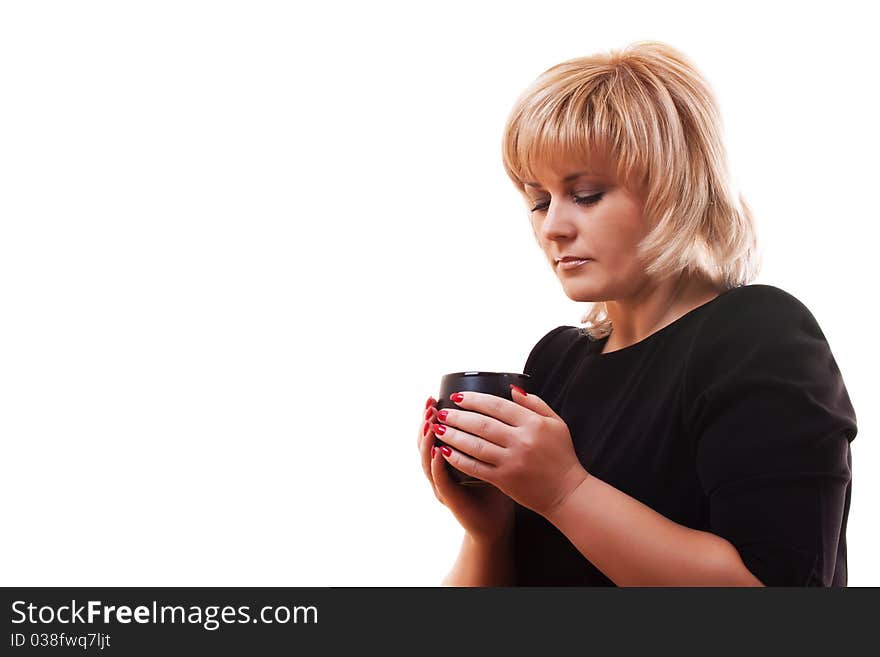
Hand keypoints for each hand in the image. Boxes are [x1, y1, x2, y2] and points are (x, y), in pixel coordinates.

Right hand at [417, 396, 513, 542]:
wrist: (495, 523)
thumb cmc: (496, 489)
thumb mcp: (493, 457)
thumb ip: (493, 435)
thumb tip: (502, 405)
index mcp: (451, 457)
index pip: (437, 431)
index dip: (434, 414)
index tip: (437, 396)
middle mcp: (441, 469)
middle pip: (426, 441)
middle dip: (426, 421)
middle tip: (430, 404)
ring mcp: (441, 483)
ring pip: (427, 459)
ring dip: (427, 440)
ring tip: (430, 423)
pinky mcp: (448, 497)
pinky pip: (439, 479)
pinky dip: (437, 465)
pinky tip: (438, 451)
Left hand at [432, 387, 588, 517]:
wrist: (567, 492)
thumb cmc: (562, 456)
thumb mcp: (556, 424)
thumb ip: (535, 404)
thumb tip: (512, 389)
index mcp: (534, 424)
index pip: (498, 406)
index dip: (474, 399)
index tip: (458, 397)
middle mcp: (522, 441)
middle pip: (482, 424)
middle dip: (457, 416)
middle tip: (441, 412)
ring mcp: (512, 461)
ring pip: (475, 445)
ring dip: (453, 436)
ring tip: (437, 429)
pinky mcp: (504, 479)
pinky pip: (476, 467)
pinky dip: (458, 459)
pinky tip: (445, 452)